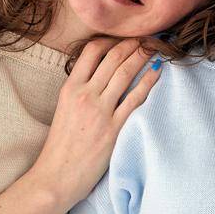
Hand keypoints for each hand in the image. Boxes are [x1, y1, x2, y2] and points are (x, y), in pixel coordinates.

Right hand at [26, 37, 159, 208]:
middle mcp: (85, 95)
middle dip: (133, 43)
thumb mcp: (63, 109)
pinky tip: (158, 71)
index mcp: (70, 88)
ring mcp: (100, 111)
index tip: (124, 37)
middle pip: (113, 58)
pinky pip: (135, 98)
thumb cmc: (60, 146)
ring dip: (143, 56)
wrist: (56, 177)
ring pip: (126, 72)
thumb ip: (80, 90)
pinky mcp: (113, 128)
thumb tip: (99, 74)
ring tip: (155, 47)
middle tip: (147, 37)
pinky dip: (149, 81)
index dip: (112, 40)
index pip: (92, 51)